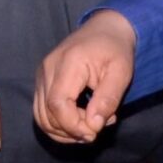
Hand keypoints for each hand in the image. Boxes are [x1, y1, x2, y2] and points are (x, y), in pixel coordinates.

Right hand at [33, 10, 136, 143]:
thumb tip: (93, 126)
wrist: (105, 29)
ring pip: (40, 116)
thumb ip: (108, 99)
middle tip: (97, 127)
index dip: (73, 126)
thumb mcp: (121, 72)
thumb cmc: (115, 49)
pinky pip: (42, 110)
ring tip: (89, 125)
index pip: (58, 104)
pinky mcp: (41, 81)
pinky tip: (79, 120)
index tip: (94, 133)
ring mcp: (41, 74)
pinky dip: (58, 123)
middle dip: (71, 130)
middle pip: (46, 113)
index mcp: (68, 63)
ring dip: (63, 130)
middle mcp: (48, 68)